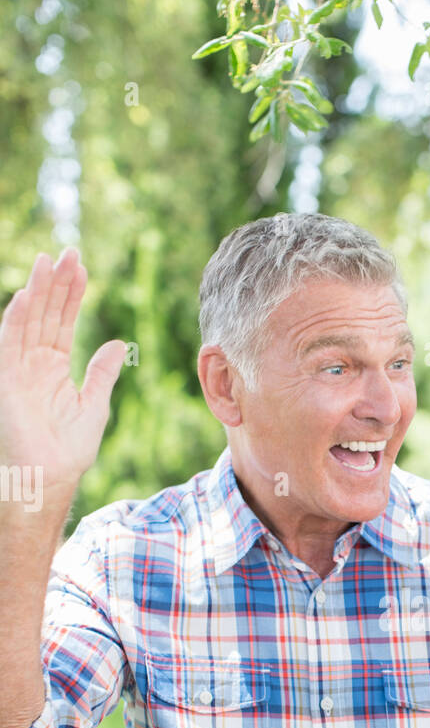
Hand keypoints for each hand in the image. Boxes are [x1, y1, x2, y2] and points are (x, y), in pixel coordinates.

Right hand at [0, 250, 126, 498]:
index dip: (72, 295)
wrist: (52, 475)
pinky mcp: (6, 379)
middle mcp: (33, 363)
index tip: (82, 268)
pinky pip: (11, 342)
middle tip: (69, 252)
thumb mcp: (94, 404)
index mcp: (54, 368)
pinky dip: (19, 318)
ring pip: (28, 321)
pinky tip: (30, 295)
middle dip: (56, 284)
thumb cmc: (71, 448)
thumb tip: (120, 344)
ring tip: (49, 261)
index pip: (63, 322)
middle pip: (46, 315)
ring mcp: (18, 369)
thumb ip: (102, 372)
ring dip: (38, 291)